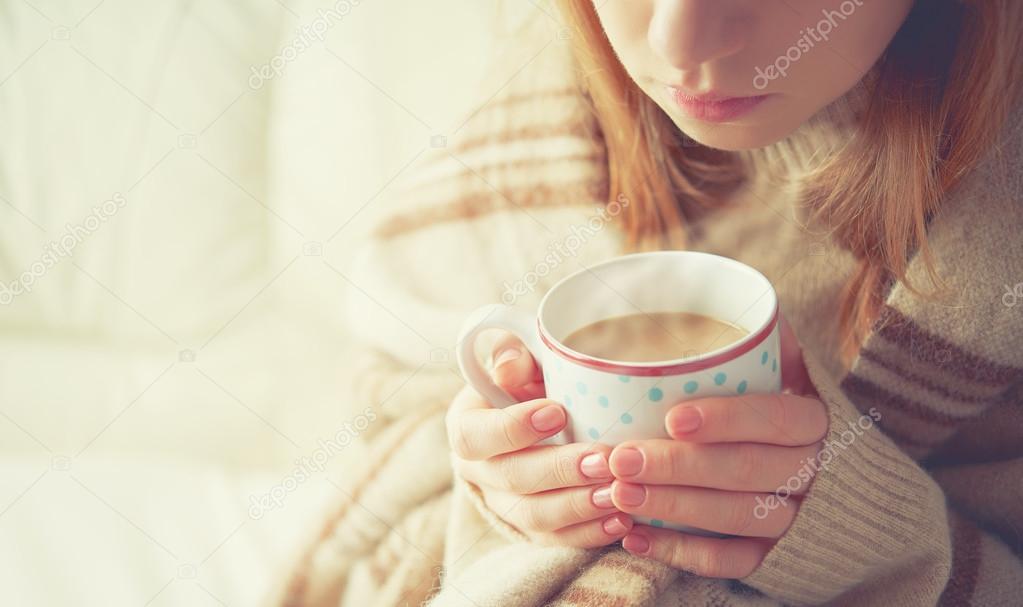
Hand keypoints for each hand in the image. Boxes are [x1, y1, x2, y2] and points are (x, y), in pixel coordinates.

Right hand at [446, 330, 632, 546]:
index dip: (513, 428)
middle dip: (559, 470)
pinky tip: (621, 520)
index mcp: (468, 427)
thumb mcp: (519, 363)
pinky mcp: (534, 530)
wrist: (535, 424)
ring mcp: (504, 505)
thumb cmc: (528, 385)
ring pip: (533, 516)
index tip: (557, 412)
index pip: (475, 436)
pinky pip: (557, 541)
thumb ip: (511, 355)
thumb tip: (509, 364)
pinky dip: (590, 533)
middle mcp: (479, 472)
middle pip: (511, 479)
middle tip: (602, 459)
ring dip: (577, 505)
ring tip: (616, 492)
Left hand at [610, 315, 828, 577]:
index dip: (727, 419)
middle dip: (679, 468)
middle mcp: (808, 469)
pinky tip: (636, 538)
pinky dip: (682, 555)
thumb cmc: (760, 391)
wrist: (793, 454)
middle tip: (621, 458)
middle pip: (746, 472)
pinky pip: (732, 563)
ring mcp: (791, 515)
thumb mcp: (769, 355)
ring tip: (620, 494)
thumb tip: (714, 294)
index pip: (775, 419)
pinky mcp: (770, 553)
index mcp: (810, 417)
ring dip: (673, 510)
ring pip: (736, 519)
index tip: (673, 416)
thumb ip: (750, 329)